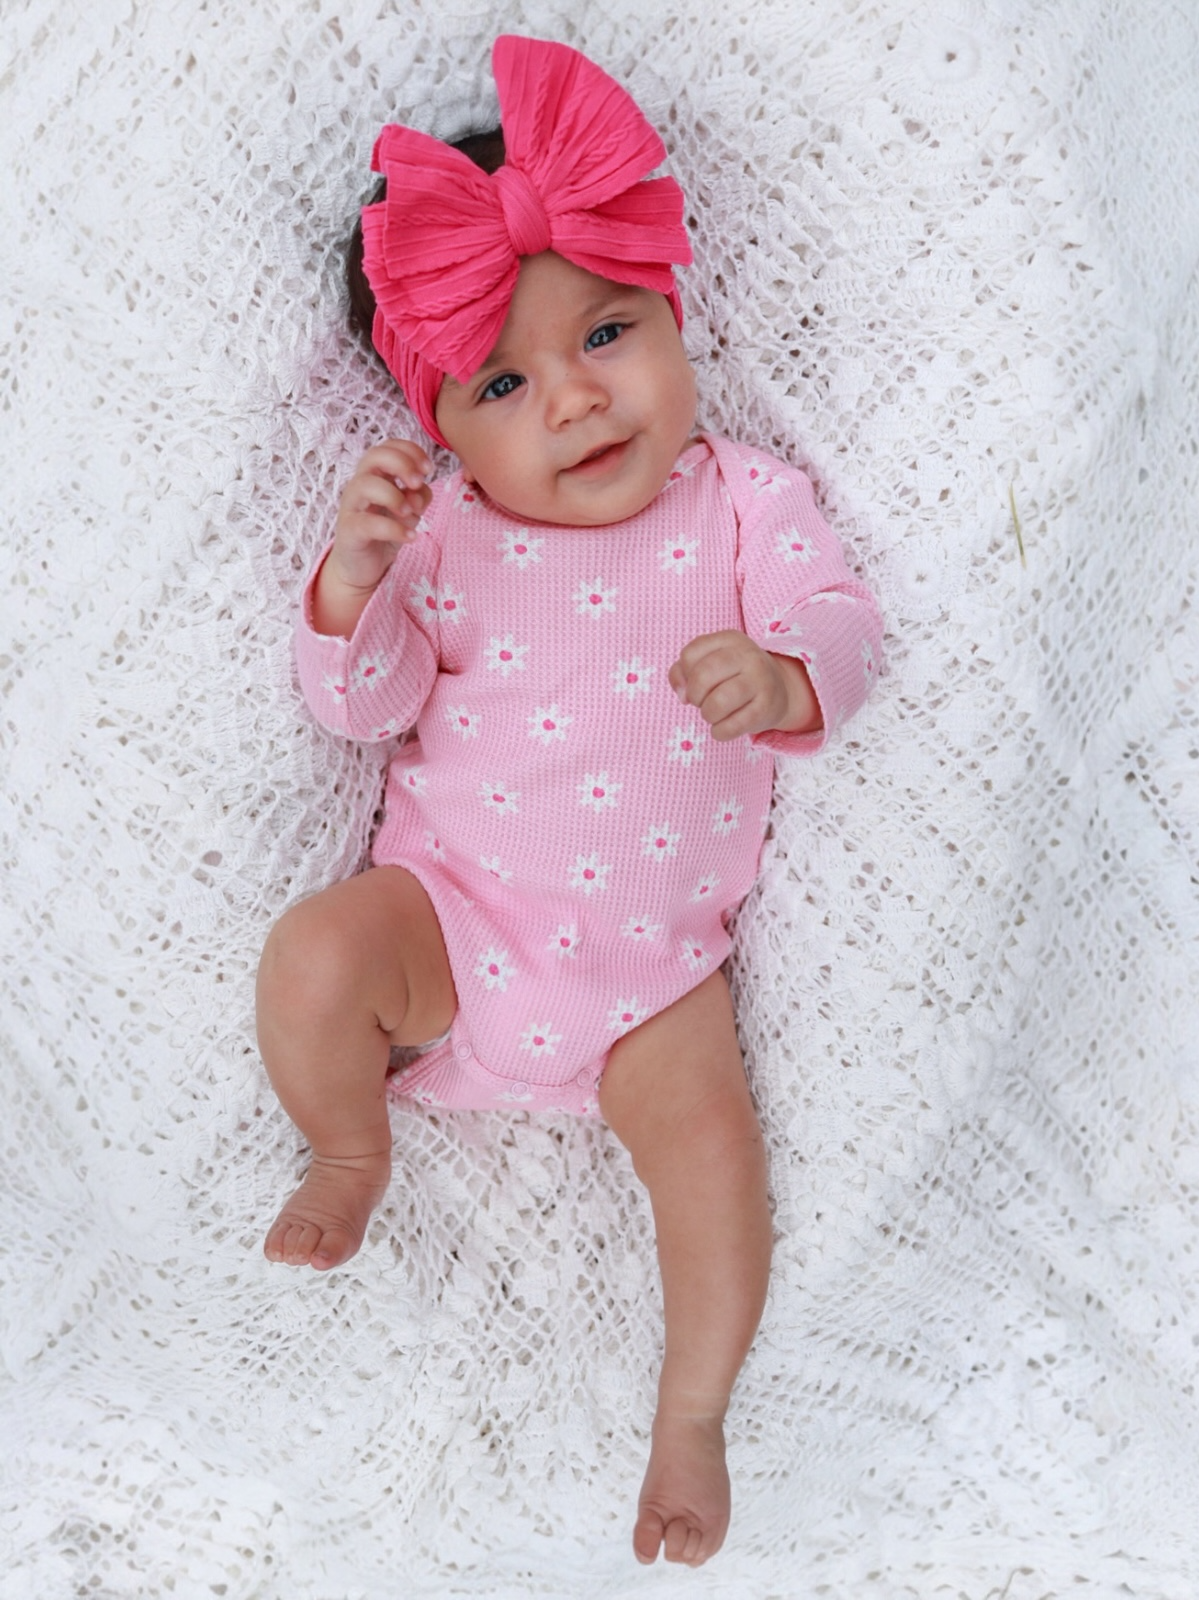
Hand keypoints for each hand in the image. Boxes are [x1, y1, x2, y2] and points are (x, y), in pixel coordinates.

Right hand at [314, 440, 432, 635]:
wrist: (361, 566)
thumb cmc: (384, 530)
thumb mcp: (409, 510)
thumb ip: (418, 495)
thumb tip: (419, 490)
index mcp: (375, 475)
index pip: (388, 446)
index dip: (410, 451)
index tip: (429, 469)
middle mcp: (360, 484)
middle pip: (374, 455)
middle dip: (401, 464)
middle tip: (418, 483)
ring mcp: (352, 506)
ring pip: (366, 485)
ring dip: (395, 495)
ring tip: (411, 513)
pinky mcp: (349, 530)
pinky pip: (369, 524)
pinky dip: (394, 529)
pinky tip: (411, 536)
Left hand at [668, 631, 820, 740]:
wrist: (780, 689)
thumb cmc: (734, 676)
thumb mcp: (709, 662)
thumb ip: (683, 671)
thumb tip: (682, 693)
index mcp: (730, 639)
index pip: (690, 655)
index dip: (685, 675)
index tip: (694, 683)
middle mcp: (748, 655)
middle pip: (702, 676)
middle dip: (694, 696)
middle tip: (702, 702)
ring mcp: (760, 680)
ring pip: (718, 703)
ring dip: (708, 715)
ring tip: (714, 714)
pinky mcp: (767, 707)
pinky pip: (733, 726)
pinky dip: (720, 732)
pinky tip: (723, 728)